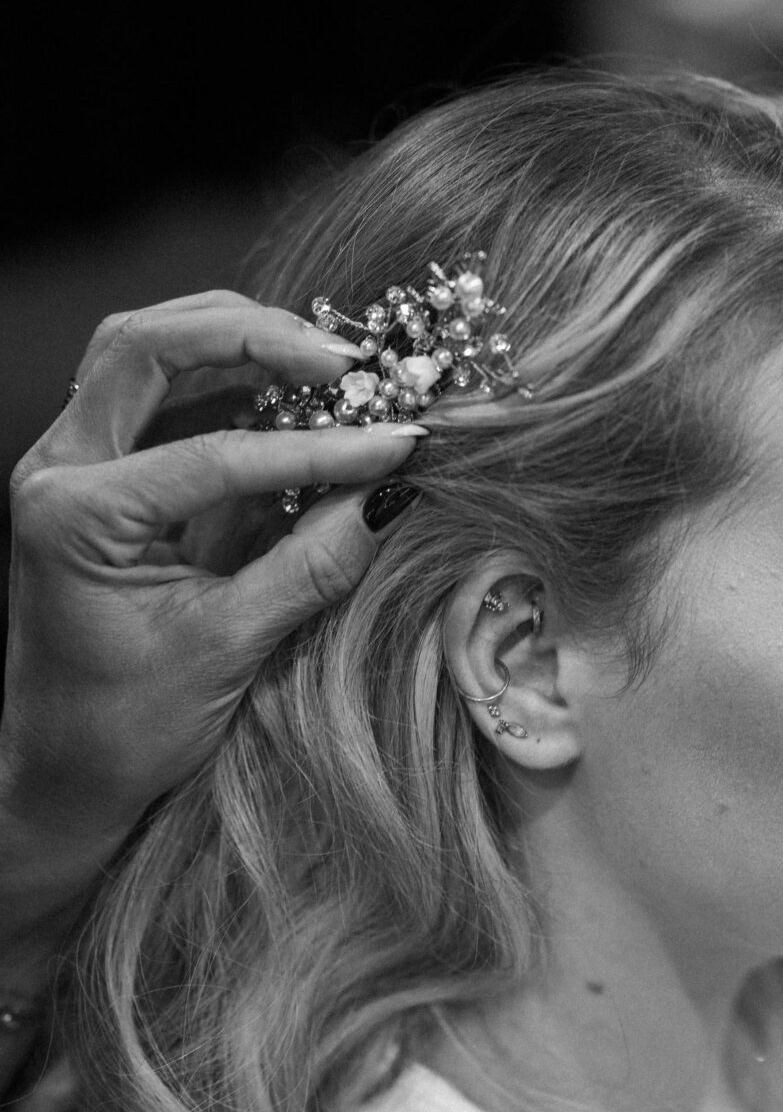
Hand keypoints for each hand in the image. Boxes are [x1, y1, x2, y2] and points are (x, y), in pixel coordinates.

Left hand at [2, 290, 425, 843]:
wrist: (62, 775)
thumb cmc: (122, 729)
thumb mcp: (225, 653)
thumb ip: (308, 569)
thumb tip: (391, 498)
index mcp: (73, 517)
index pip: (212, 453)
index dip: (315, 447)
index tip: (396, 443)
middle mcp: (57, 470)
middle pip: (147, 346)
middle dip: (252, 337)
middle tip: (346, 358)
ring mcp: (71, 465)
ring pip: (144, 350)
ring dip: (233, 339)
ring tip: (323, 360)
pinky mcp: (101, 475)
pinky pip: (157, 393)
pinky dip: (223, 377)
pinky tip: (289, 393)